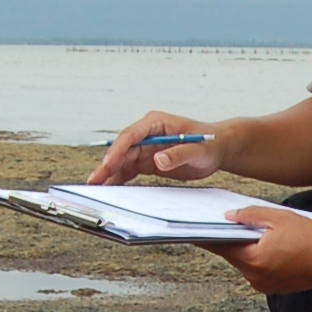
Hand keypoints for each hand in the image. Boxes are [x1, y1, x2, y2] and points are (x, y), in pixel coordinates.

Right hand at [89, 112, 222, 184]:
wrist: (217, 149)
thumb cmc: (209, 144)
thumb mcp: (198, 149)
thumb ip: (179, 154)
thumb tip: (159, 159)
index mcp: (156, 123)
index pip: (131, 136)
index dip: (118, 150)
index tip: (108, 164)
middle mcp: (147, 134)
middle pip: (122, 150)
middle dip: (108, 165)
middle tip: (94, 181)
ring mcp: (146, 147)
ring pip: (123, 161)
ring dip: (110, 173)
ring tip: (97, 187)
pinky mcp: (148, 160)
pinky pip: (130, 169)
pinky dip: (120, 178)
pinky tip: (111, 188)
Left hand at [207, 205, 311, 295]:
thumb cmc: (310, 239)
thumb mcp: (279, 217)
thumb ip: (250, 215)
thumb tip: (230, 216)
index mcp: (253, 259)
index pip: (220, 247)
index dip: (205, 237)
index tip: (191, 232)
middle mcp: (255, 276)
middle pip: (234, 255)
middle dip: (233, 240)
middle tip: (230, 224)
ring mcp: (264, 284)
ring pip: (247, 262)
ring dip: (248, 249)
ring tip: (261, 234)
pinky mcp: (273, 287)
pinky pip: (259, 270)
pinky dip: (260, 258)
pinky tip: (272, 247)